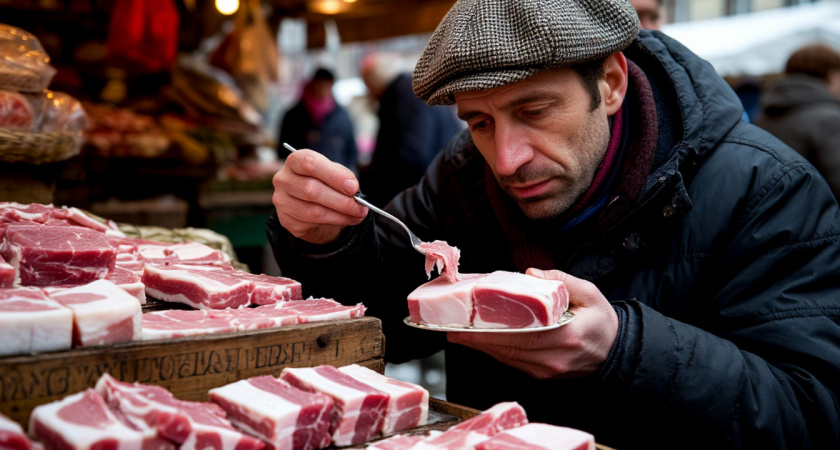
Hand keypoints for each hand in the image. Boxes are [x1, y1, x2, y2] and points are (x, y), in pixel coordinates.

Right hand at [272, 149, 367, 243]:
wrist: (312, 205)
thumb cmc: (325, 184)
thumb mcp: (335, 174)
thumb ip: (343, 177)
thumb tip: (352, 188)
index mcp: (295, 161)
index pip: (309, 163)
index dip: (333, 175)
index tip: (353, 187)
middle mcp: (283, 180)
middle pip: (312, 190)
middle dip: (342, 201)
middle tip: (361, 207)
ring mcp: (282, 201)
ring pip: (314, 211)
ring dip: (341, 215)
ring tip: (358, 214)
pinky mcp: (286, 220)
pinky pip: (312, 224)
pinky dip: (334, 223)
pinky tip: (346, 219)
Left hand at [447, 268, 618, 379]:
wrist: (616, 351)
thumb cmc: (602, 321)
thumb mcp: (590, 293)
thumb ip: (561, 280)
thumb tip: (530, 274)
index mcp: (568, 335)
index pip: (522, 335)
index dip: (490, 332)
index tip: (466, 327)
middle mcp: (554, 357)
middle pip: (508, 349)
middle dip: (477, 340)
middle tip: (452, 330)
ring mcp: (548, 369)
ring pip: (508, 358)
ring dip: (482, 347)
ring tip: (459, 334)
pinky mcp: (543, 374)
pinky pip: (514, 362)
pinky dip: (496, 351)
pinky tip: (481, 341)